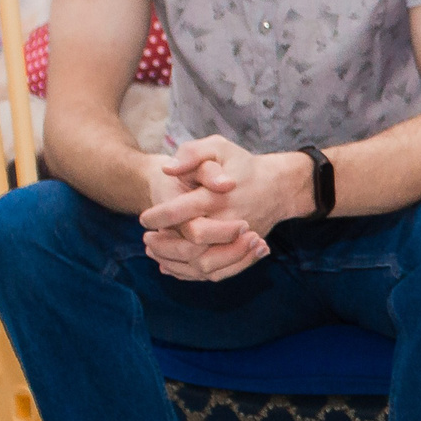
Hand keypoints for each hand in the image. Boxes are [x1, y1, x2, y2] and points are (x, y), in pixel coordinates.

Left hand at [137, 137, 312, 280]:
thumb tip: (168, 170)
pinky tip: (171, 266)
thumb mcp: (218, 147)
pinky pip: (215, 273)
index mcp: (218, 197)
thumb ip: (192, 154)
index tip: (144, 219)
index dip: (160, 217)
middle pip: (192, 247)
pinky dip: (190, 274)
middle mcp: (229, 223)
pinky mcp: (241, 254)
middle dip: (164, 246)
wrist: (276, 187)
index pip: (183, 212)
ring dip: (173, 262)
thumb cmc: (241, 165)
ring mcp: (237, 243)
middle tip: (147, 239)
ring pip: (202, 266)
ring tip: (154, 252)